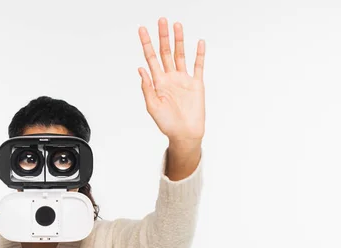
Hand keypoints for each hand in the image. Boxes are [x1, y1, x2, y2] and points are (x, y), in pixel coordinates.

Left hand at [138, 18, 205, 151]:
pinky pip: (198, 66)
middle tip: (161, 20)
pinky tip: (199, 43)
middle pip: (165, 52)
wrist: (185, 134)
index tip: (142, 30)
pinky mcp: (196, 84)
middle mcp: (170, 78)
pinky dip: (199, 54)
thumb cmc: (167, 124)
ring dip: (179, 40)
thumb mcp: (152, 106)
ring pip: (180, 55)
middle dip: (163, 36)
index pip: (150, 58)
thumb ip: (147, 87)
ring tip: (177, 26)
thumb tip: (141, 69)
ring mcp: (184, 79)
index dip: (146, 44)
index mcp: (158, 82)